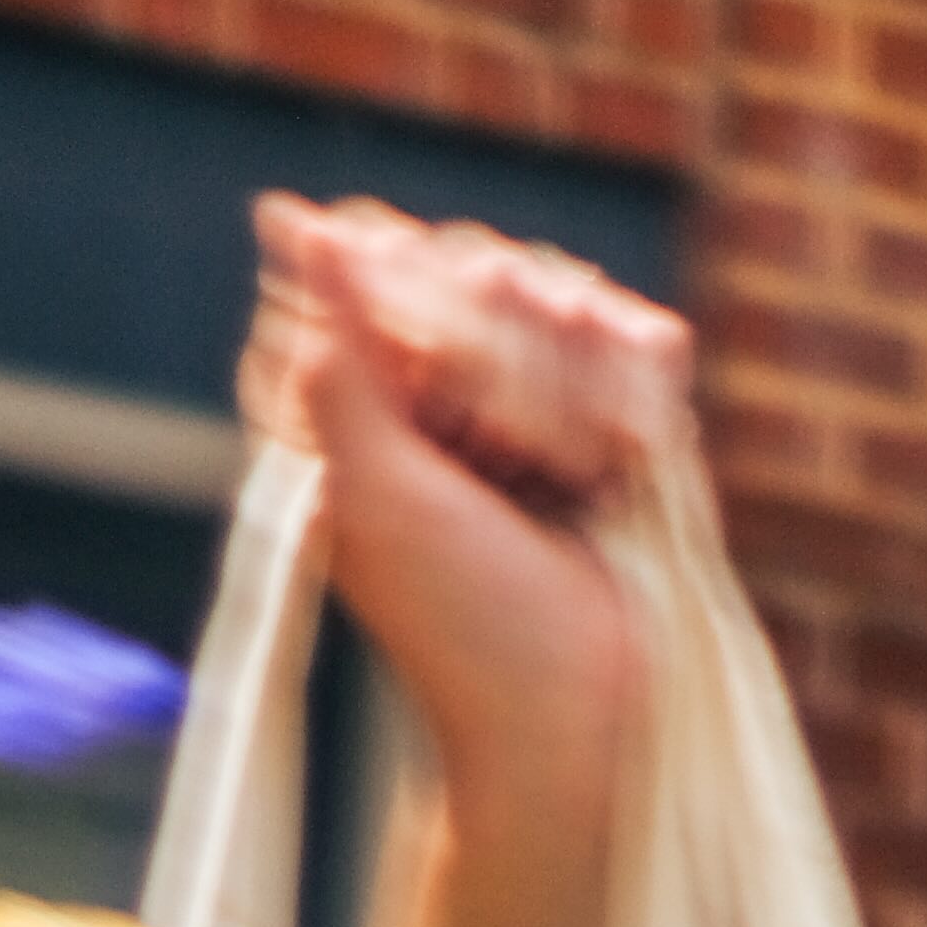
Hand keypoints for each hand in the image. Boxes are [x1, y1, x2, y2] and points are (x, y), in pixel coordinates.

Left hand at [239, 197, 683, 835]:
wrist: (577, 711)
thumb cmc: (459, 624)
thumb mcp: (374, 489)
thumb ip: (335, 353)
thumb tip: (284, 215)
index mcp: (368, 398)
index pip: (379, 255)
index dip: (411, 305)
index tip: (428, 393)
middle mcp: (451, 382)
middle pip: (476, 262)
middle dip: (496, 372)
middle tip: (496, 472)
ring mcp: (545, 389)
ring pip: (564, 291)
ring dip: (564, 405)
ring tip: (557, 491)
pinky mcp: (628, 408)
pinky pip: (642, 334)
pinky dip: (632, 412)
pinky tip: (610, 478)